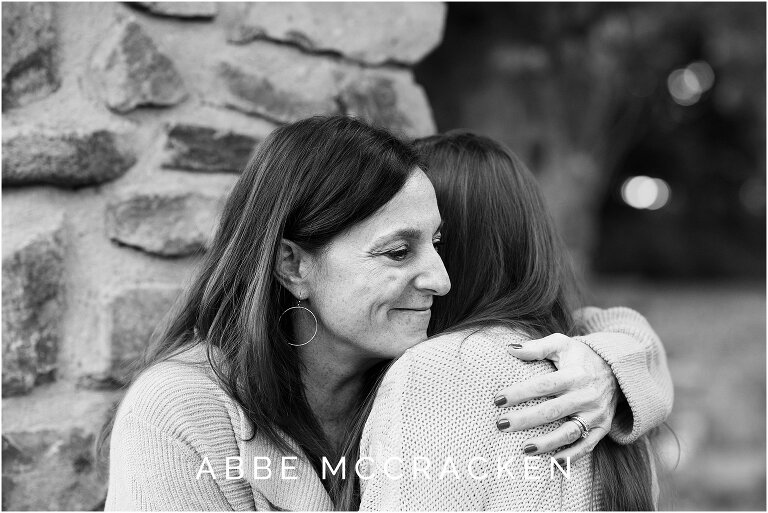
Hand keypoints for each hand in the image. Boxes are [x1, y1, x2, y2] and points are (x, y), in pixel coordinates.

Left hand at [494, 333, 618, 463]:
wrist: (617, 369)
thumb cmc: (580, 356)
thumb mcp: (562, 344)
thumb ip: (537, 347)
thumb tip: (509, 349)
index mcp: (575, 374)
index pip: (544, 385)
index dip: (520, 393)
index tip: (498, 400)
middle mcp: (587, 395)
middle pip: (552, 411)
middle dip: (525, 420)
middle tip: (501, 424)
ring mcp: (595, 413)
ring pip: (569, 432)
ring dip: (546, 443)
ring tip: (524, 449)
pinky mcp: (602, 427)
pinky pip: (587, 445)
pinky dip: (571, 456)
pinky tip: (553, 462)